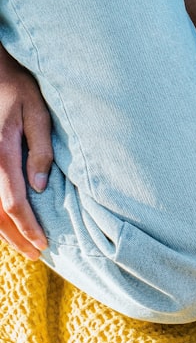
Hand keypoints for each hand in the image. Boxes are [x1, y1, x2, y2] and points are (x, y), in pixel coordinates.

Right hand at [0, 44, 51, 258]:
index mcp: (1, 153)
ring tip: (23, 246)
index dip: (27, 226)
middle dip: (15, 236)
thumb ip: (41, 149)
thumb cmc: (18, 87)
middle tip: (36, 255)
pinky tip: (6, 223)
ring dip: (2, 230)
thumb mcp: (38, 113)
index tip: (43, 244)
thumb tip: (41, 187)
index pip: (12, 202)